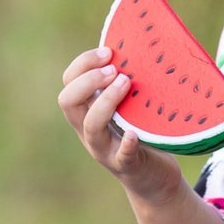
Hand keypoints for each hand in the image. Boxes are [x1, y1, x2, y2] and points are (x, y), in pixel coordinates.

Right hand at [57, 46, 182, 202]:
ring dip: (105, 102)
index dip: (83, 64)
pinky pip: (121, 156)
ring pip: (90, 126)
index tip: (108, 51)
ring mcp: (105, 150)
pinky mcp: (127, 166)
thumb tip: (142, 42)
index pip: (69, 82)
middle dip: (88, 81)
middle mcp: (89, 131)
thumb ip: (126, 84)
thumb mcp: (130, 107)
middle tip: (114, 70)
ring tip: (126, 84)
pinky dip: (127, 144)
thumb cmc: (143, 135)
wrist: (155, 181)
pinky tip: (135, 133)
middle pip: (68, 101)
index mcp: (87, 112)